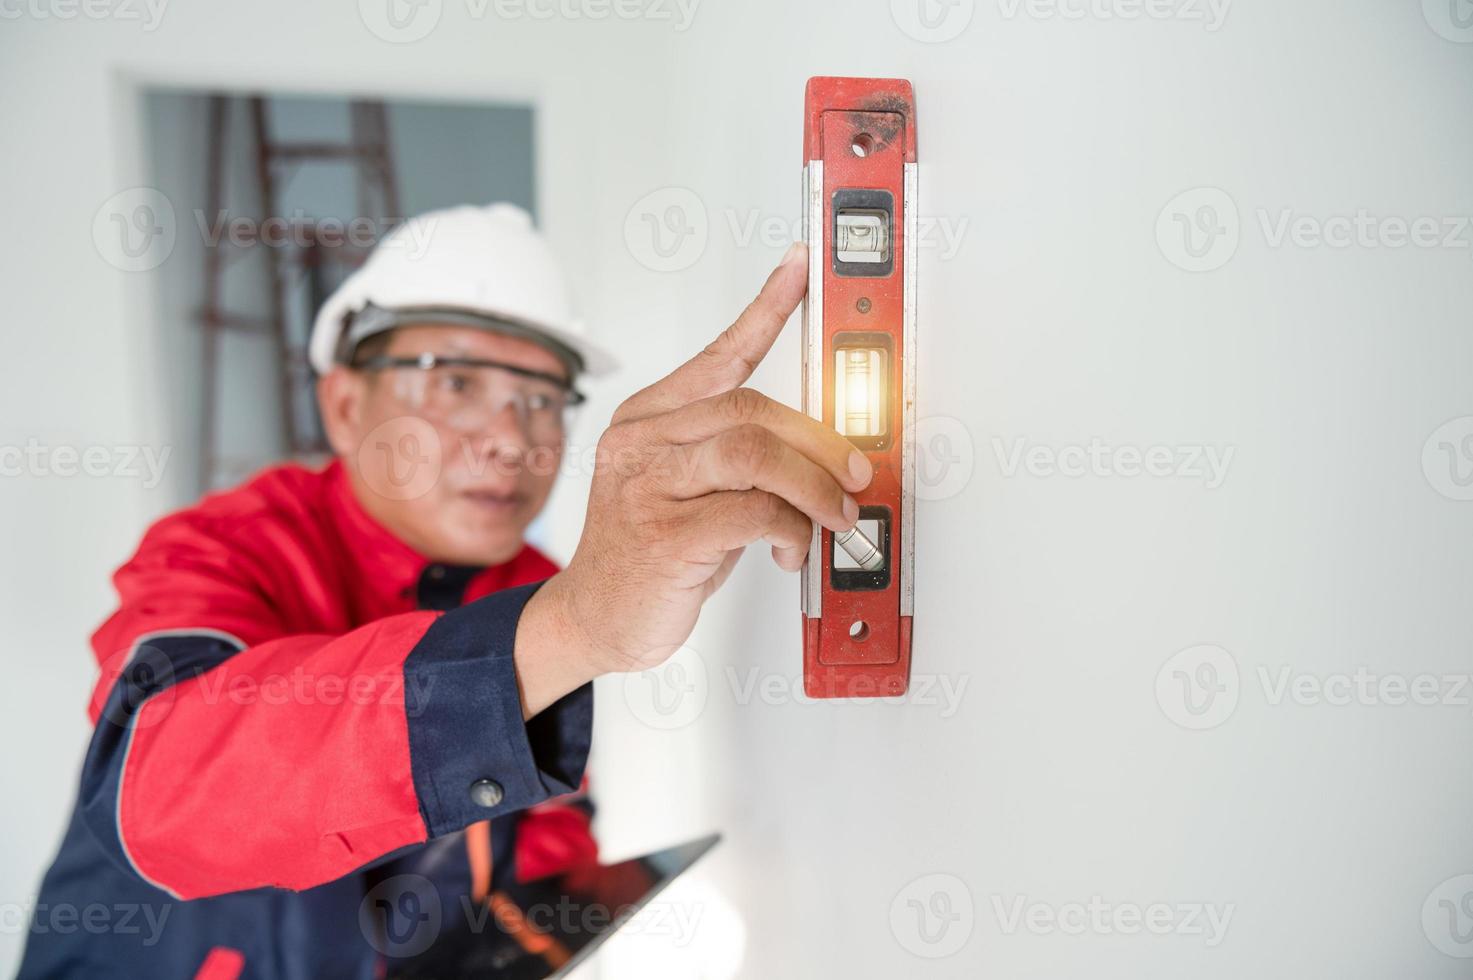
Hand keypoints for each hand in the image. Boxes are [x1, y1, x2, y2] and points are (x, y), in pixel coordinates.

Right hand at [514, 244, 873, 713]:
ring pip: (754, 454)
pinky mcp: (663, 536)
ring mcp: (646, 487)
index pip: (718, 352)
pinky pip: (753, 512)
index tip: (801, 266)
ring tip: (835, 515)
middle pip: (751, 409)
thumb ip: (742, 462)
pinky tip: (788, 548)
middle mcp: (642, 442)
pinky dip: (791, 529)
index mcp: (649, 420)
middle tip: (855, 477)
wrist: (595, 618)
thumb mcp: (692, 491)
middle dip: (820, 444)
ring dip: (814, 486)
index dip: (766, 306)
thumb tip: (825, 453)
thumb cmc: (651, 554)